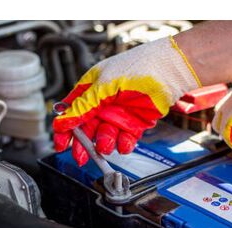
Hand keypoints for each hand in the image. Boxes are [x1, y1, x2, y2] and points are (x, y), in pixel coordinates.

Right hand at [53, 36, 200, 165]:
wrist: (170, 71)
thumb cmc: (139, 67)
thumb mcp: (104, 86)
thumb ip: (83, 107)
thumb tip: (62, 121)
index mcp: (91, 89)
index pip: (72, 112)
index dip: (65, 129)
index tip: (62, 144)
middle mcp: (104, 103)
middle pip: (87, 129)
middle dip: (84, 144)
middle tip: (81, 156)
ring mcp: (119, 114)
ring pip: (105, 135)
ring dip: (105, 143)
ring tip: (107, 145)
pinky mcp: (135, 123)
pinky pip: (125, 139)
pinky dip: (123, 144)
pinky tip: (124, 143)